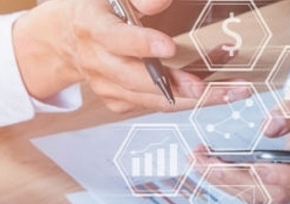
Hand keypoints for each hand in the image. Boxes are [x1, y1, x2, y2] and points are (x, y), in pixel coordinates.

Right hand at [12, 0, 248, 113]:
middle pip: (136, 79)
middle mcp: (98, 62)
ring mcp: (106, 86)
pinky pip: (151, 105)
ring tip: (227, 93)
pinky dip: (181, 101)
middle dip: (172, 85)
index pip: (118, 40)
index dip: (142, 44)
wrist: (63, 40)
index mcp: (93, 29)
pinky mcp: (117, 101)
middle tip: (203, 86)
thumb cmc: (92, 12)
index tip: (168, 47)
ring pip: (149, 99)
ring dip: (190, 98)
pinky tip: (212, 93)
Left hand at [197, 64, 289, 203]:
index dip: (284, 176)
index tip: (258, 167)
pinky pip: (253, 189)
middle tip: (206, 163)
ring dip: (226, 181)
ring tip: (197, 162)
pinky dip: (229, 179)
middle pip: (276, 193)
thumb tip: (270, 126)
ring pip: (259, 195)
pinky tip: (207, 164)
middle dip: (237, 179)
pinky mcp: (281, 184)